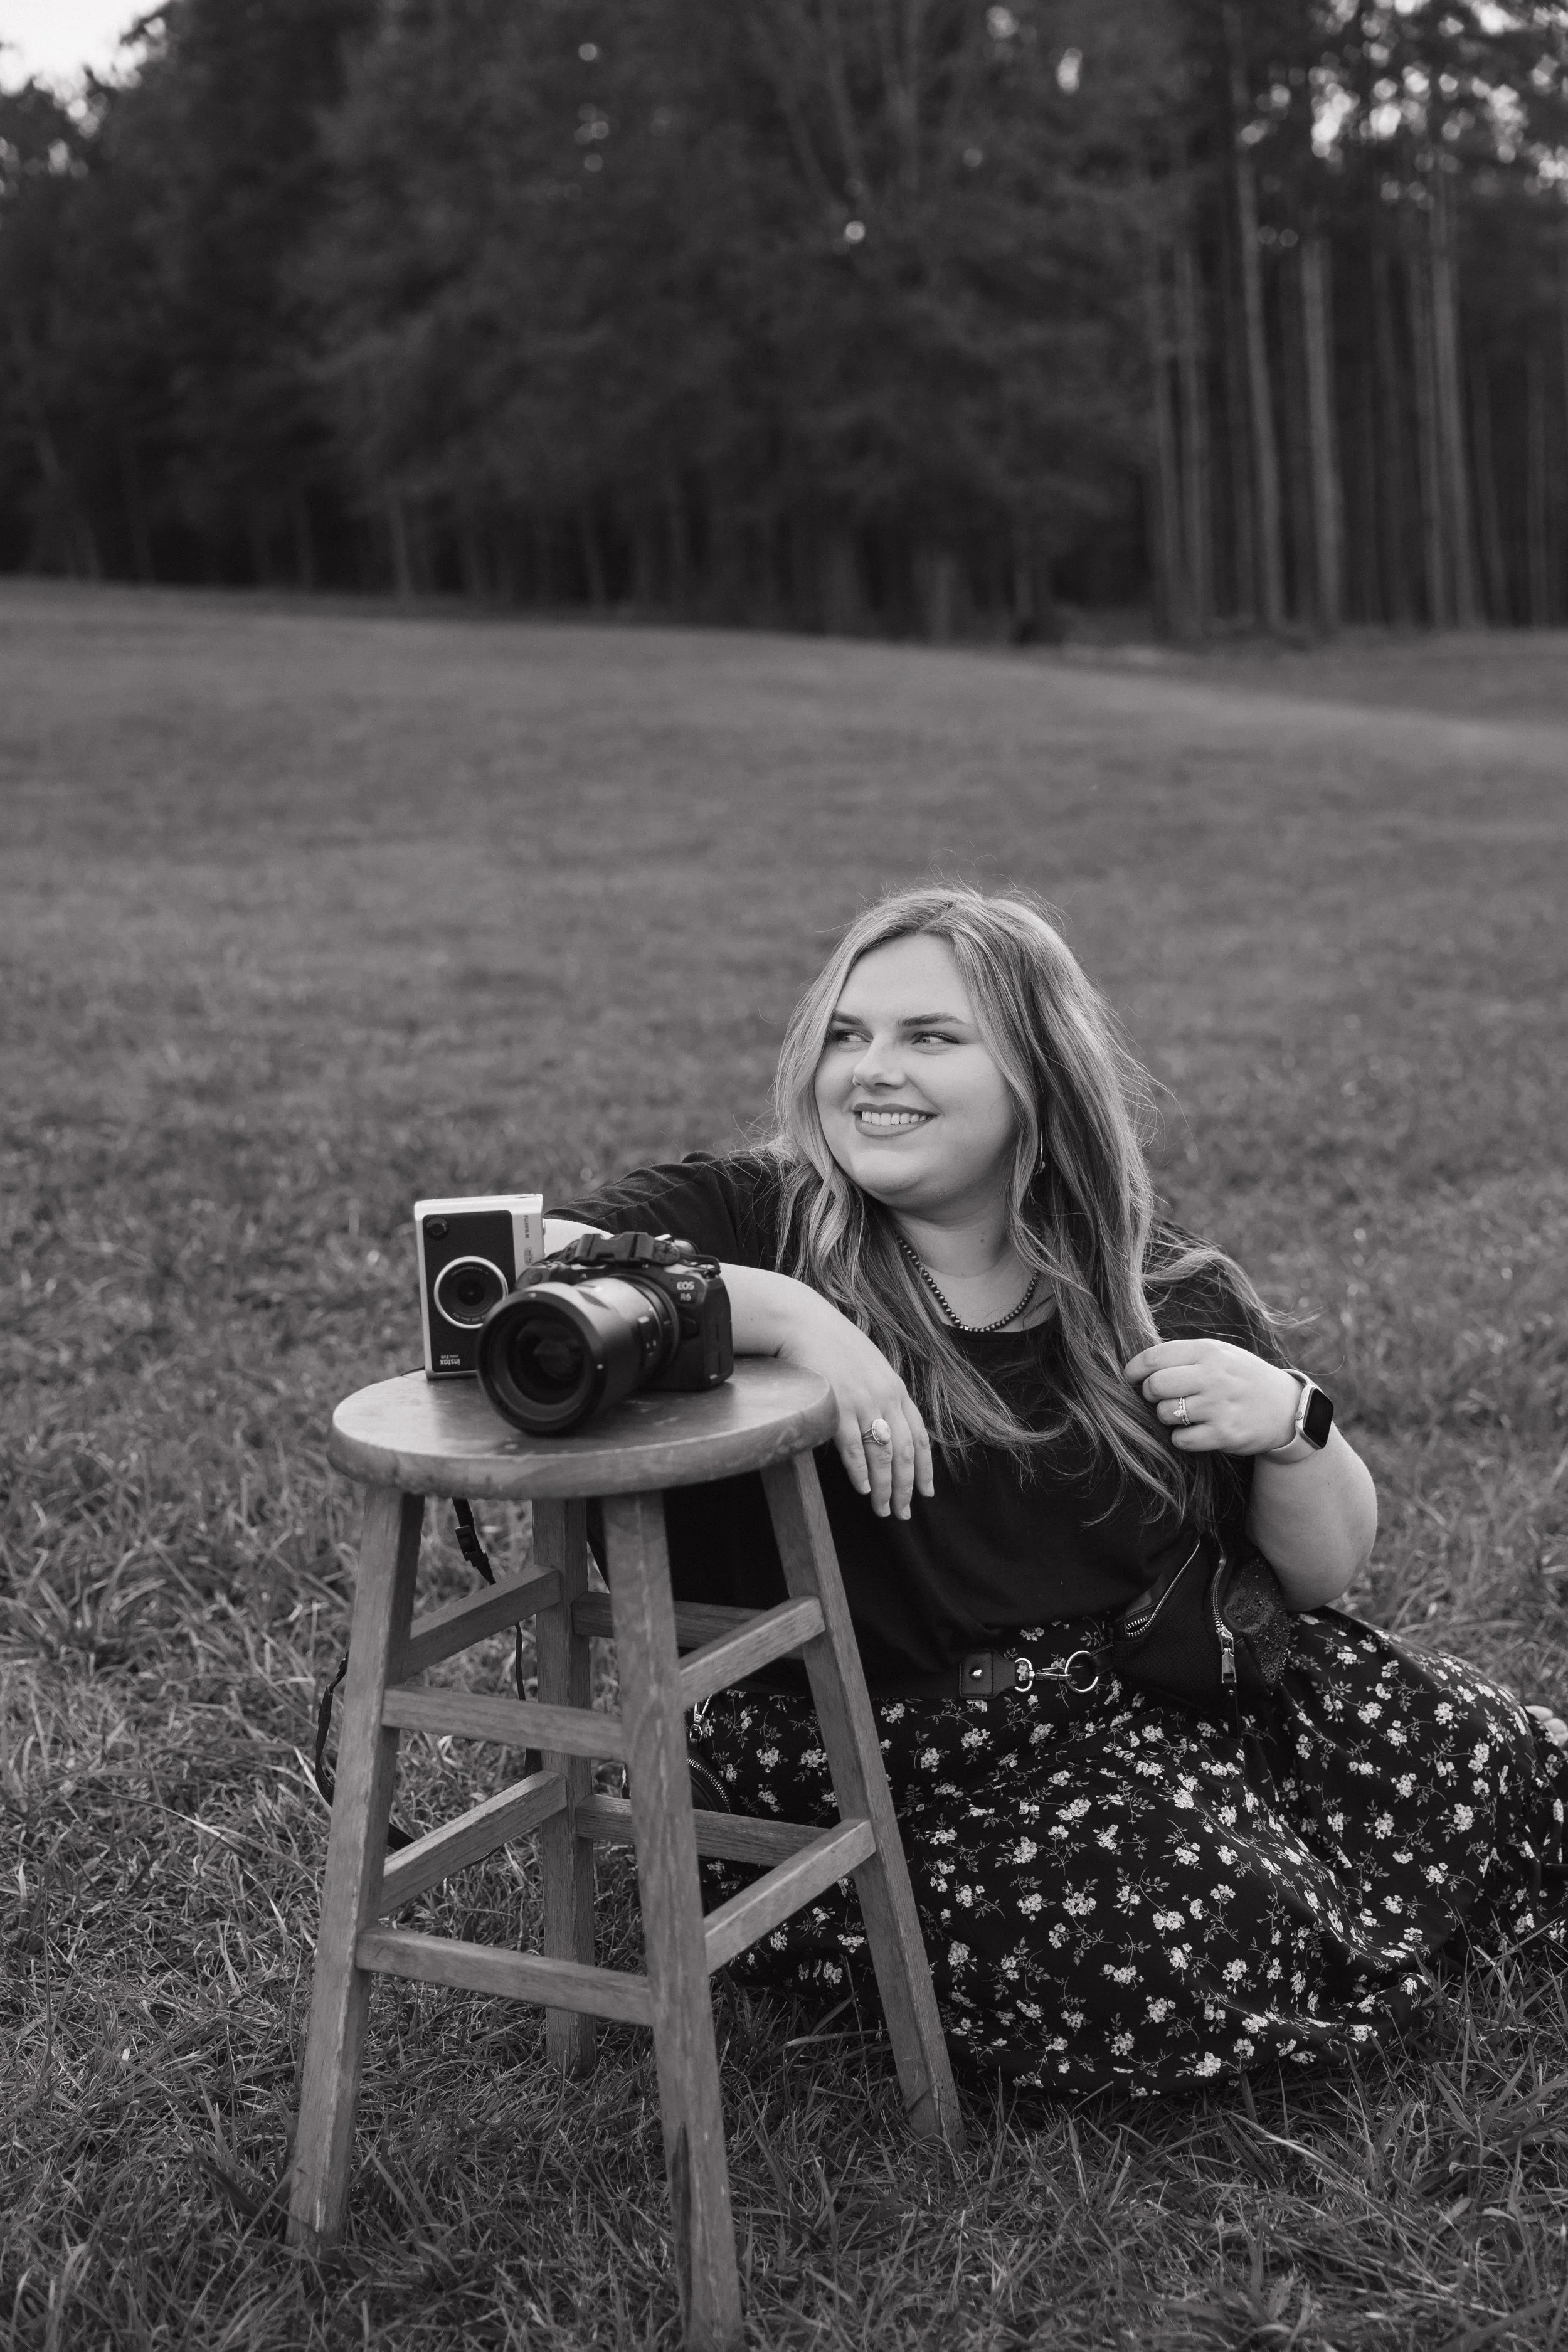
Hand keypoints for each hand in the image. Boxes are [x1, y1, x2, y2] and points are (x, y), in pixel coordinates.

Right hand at [776, 1294, 934, 1519]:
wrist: (804, 1324)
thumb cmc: (834, 1345)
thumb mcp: (870, 1366)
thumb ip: (882, 1395)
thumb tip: (885, 1428)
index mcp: (896, 1389)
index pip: (920, 1437)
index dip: (925, 1468)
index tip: (927, 1492)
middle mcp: (885, 1398)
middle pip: (904, 1453)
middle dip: (906, 1487)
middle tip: (903, 1513)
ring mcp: (862, 1403)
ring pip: (882, 1456)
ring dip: (883, 1487)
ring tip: (882, 1510)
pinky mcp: (837, 1407)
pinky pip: (854, 1448)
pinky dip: (860, 1472)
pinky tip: (861, 1488)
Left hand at [1123, 1338, 1301, 1456]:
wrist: (1287, 1407)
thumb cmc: (1242, 1378)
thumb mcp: (1220, 1354)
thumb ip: (1185, 1356)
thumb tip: (1138, 1367)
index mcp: (1209, 1351)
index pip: (1154, 1357)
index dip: (1134, 1369)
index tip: (1130, 1378)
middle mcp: (1214, 1376)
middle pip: (1155, 1386)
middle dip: (1150, 1394)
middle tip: (1161, 1398)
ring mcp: (1219, 1406)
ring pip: (1165, 1413)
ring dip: (1167, 1417)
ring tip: (1184, 1414)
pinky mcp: (1225, 1434)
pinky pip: (1181, 1440)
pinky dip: (1182, 1438)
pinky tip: (1195, 1431)